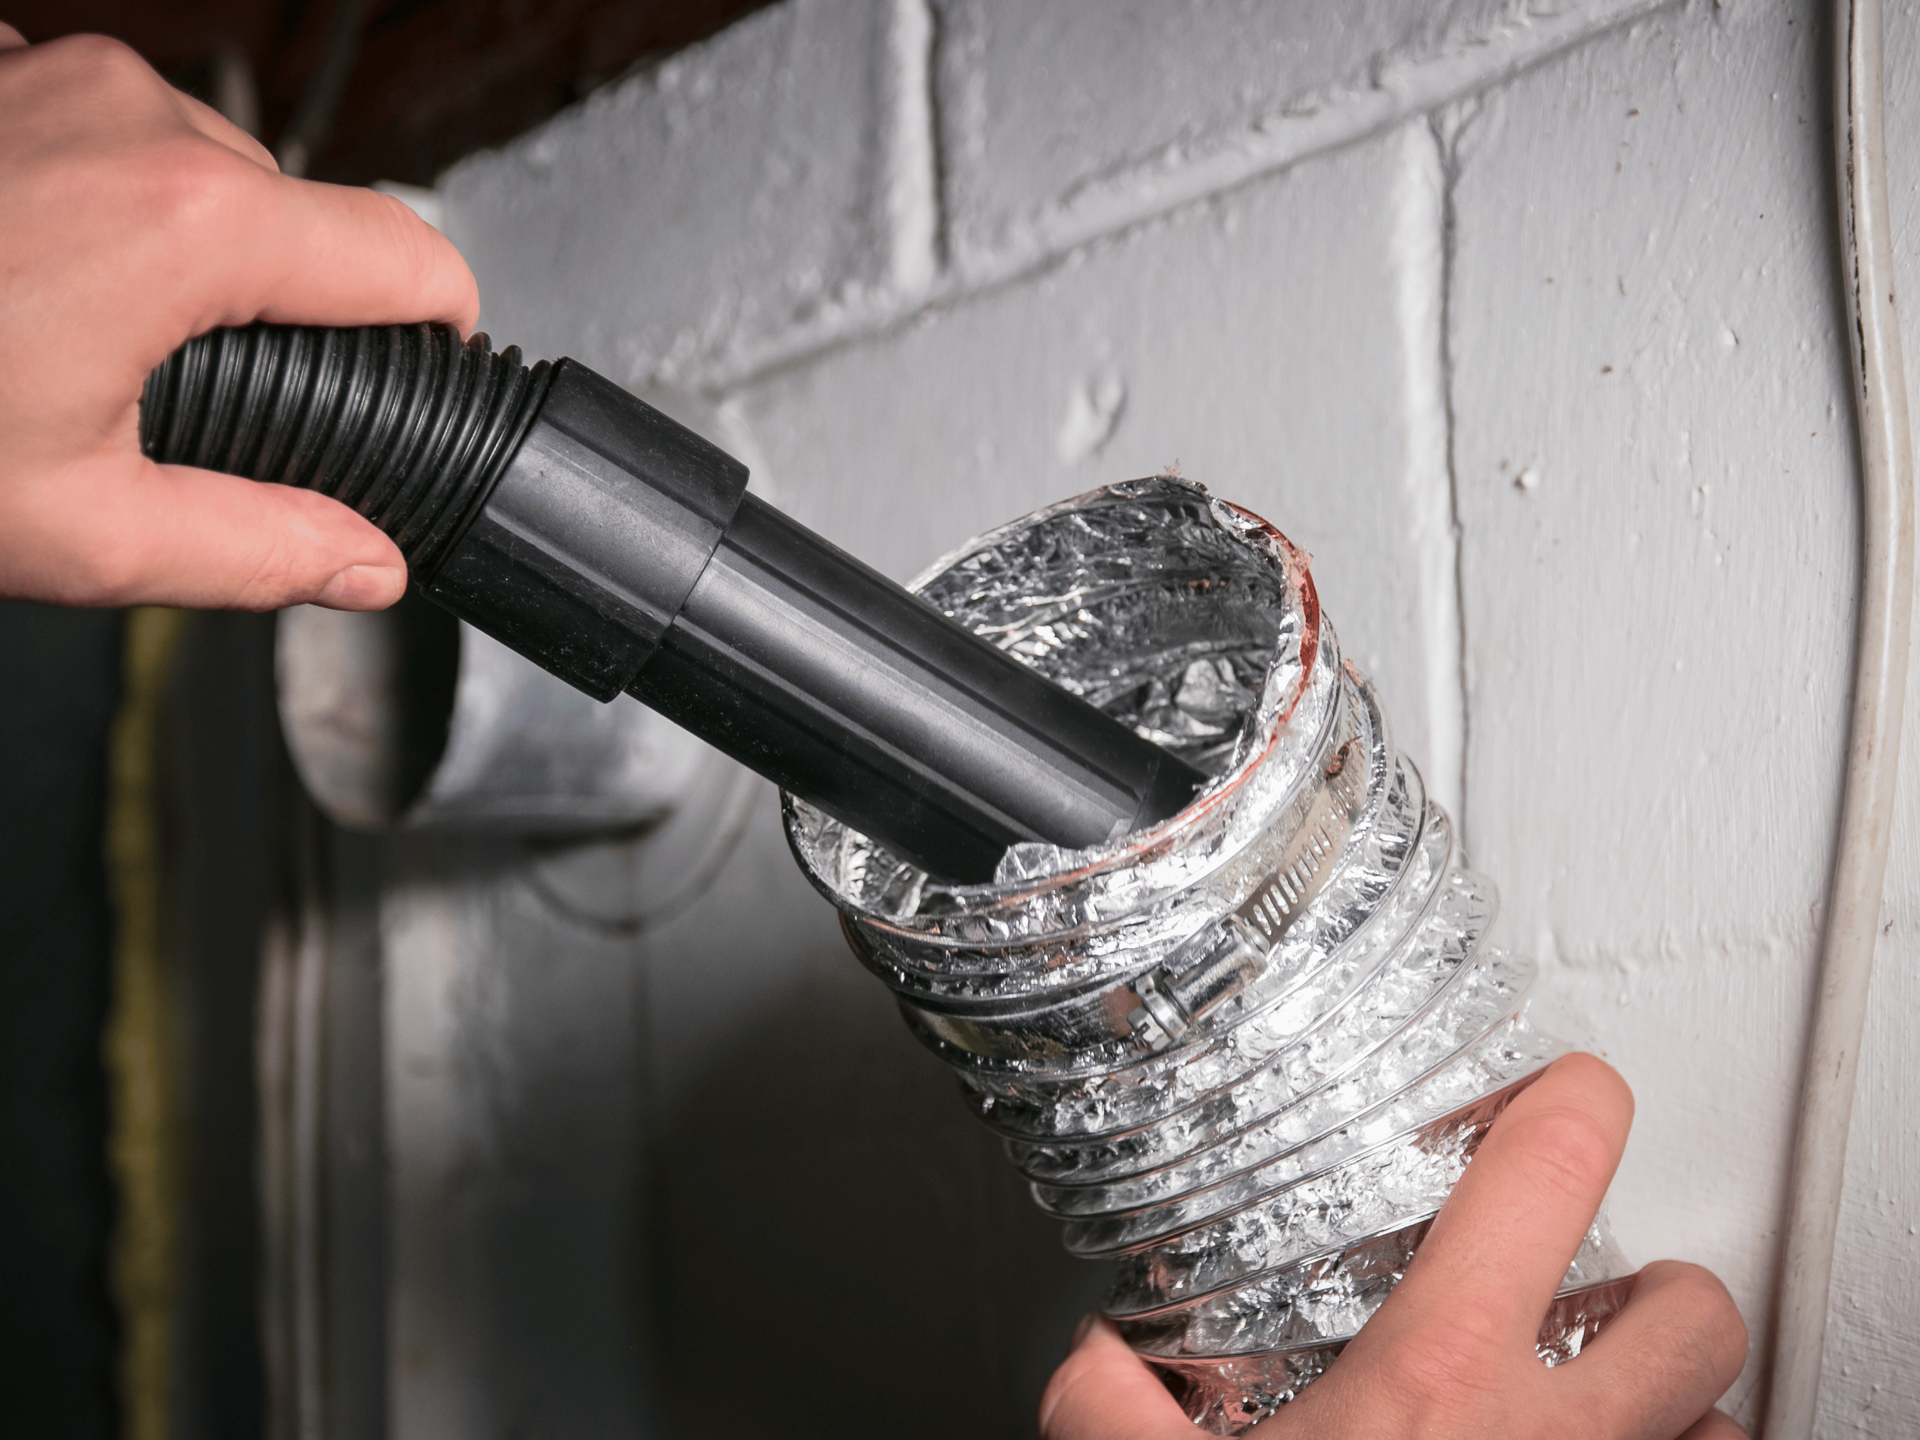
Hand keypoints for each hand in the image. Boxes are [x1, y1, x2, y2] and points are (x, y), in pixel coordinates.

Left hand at [0, 25, 477, 610]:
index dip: (443, 324)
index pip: (408, 254)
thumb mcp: (76, 527)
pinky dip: (94, 201)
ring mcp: (47, 71)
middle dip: (278, 304)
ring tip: (73, 336)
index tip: (430, 364)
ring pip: (195, 166)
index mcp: (191, 224)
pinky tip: (19, 274)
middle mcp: (134, 114)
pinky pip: (99, 132)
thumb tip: (366, 564)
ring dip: (178, 251)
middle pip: (297, 214)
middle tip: (189, 397)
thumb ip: (258, 547)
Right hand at [1039, 1054, 1747, 1439]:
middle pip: (1692, 1309)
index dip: (1570, 1102)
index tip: (1561, 1093)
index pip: (1546, 1174)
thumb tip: (1089, 1363)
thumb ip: (1106, 1410)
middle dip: (1657, 1283)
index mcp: (1432, 1385)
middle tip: (1590, 1292)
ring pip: (1722, 1422)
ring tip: (1601, 1403)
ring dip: (1676, 1400)